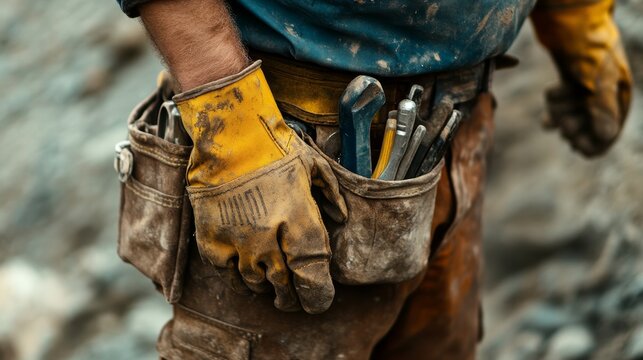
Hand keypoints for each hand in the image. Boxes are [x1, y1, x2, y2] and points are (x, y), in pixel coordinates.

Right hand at [175, 62, 346, 313]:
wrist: (229, 135)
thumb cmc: (275, 147)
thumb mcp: (315, 167)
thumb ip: (332, 196)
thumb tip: (342, 217)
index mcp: (300, 223)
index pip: (313, 278)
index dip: (318, 295)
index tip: (319, 299)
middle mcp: (269, 240)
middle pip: (285, 287)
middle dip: (293, 297)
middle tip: (296, 298)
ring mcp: (238, 243)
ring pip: (256, 284)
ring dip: (267, 286)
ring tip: (272, 282)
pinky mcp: (212, 242)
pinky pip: (228, 274)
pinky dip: (239, 275)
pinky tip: (246, 268)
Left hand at [532, 0, 632, 156]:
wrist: (571, 18)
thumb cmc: (589, 47)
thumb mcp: (598, 79)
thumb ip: (602, 109)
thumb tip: (605, 138)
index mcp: (619, 100)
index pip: (607, 137)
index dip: (590, 144)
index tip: (574, 142)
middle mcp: (604, 97)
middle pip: (584, 131)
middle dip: (571, 126)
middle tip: (563, 121)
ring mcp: (586, 91)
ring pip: (569, 118)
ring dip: (560, 114)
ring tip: (556, 100)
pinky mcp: (570, 83)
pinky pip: (559, 105)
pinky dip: (553, 101)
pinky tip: (551, 90)